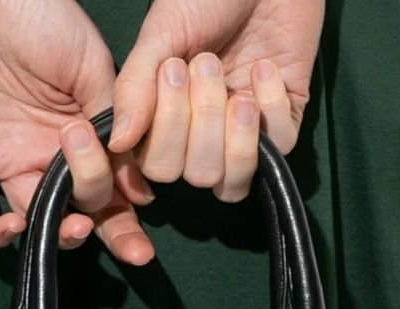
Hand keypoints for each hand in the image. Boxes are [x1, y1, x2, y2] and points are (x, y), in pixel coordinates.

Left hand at [0, 0, 153, 261]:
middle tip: (112, 239)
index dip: (125, 224)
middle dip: (101, 235)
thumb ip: (114, 128)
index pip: (109, 191)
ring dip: (57, 234)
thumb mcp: (93, 69)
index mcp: (82, 134)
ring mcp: (6, 158)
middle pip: (77, 213)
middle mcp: (46, 154)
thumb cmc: (39, 13)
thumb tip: (139, 191)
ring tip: (72, 227)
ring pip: (36, 219)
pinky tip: (15, 226)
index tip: (140, 248)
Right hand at [109, 0, 323, 200]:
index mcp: (168, 121)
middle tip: (206, 64)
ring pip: (235, 180)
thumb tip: (116, 144)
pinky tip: (266, 68)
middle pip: (199, 176)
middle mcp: (204, 136)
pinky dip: (271, 109)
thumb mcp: (161, 36)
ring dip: (233, 134)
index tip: (170, 71)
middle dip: (202, 124)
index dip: (165, 135)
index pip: (159, 167)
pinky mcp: (283, 123)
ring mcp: (244, 134)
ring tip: (237, 85)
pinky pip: (279, 147)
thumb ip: (135, 90)